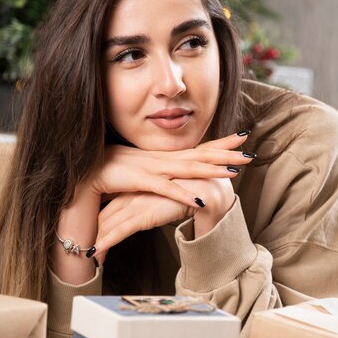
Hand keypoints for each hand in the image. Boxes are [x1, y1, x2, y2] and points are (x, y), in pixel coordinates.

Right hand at [89, 132, 251, 208]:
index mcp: (164, 157)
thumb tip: (175, 176)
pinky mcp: (141, 181)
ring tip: (235, 170)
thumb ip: (160, 174)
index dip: (220, 144)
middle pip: (200, 154)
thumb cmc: (113, 172)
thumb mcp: (143, 171)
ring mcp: (153, 169)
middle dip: (226, 152)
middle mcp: (163, 159)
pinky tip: (199, 199)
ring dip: (212, 169)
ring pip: (188, 169)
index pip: (198, 148)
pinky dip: (183, 193)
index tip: (241, 138)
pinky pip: (166, 189)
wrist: (86, 172)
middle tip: (250, 150)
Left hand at [92, 177, 235, 262]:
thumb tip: (152, 210)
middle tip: (79, 245)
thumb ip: (156, 199)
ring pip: (109, 224)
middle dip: (92, 230)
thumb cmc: (192, 192)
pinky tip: (96, 252)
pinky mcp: (144, 214)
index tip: (90, 230)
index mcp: (138, 186)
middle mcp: (134, 193)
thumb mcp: (168, 195)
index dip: (99, 217)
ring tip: (84, 254)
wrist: (209, 191)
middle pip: (106, 214)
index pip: (112, 203)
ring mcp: (138, 203)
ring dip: (96, 240)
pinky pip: (120, 230)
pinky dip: (106, 242)